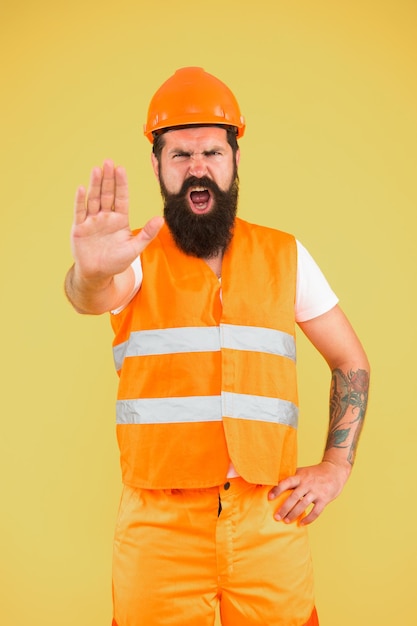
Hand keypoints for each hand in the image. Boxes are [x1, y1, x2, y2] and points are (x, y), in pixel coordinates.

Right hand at [71, 159, 162, 282]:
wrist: (97, 274)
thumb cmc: (116, 262)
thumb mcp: (134, 248)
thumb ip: (147, 234)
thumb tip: (161, 219)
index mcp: (120, 219)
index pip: (121, 198)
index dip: (121, 184)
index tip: (121, 169)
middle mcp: (106, 216)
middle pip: (107, 194)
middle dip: (108, 179)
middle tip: (108, 162)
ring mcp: (92, 221)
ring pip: (94, 199)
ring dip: (95, 185)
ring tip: (96, 169)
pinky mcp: (80, 227)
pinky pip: (80, 212)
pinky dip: (80, 201)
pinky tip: (82, 188)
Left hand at [268, 461, 350, 525]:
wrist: (334, 471)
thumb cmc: (314, 473)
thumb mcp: (303, 471)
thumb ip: (292, 478)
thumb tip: (275, 483)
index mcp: (300, 476)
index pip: (287, 482)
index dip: (277, 489)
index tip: (269, 498)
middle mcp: (307, 483)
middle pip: (294, 497)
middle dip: (284, 508)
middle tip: (277, 517)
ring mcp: (316, 491)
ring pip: (303, 505)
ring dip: (293, 514)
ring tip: (286, 521)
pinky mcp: (324, 499)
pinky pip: (315, 511)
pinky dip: (308, 519)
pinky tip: (301, 523)